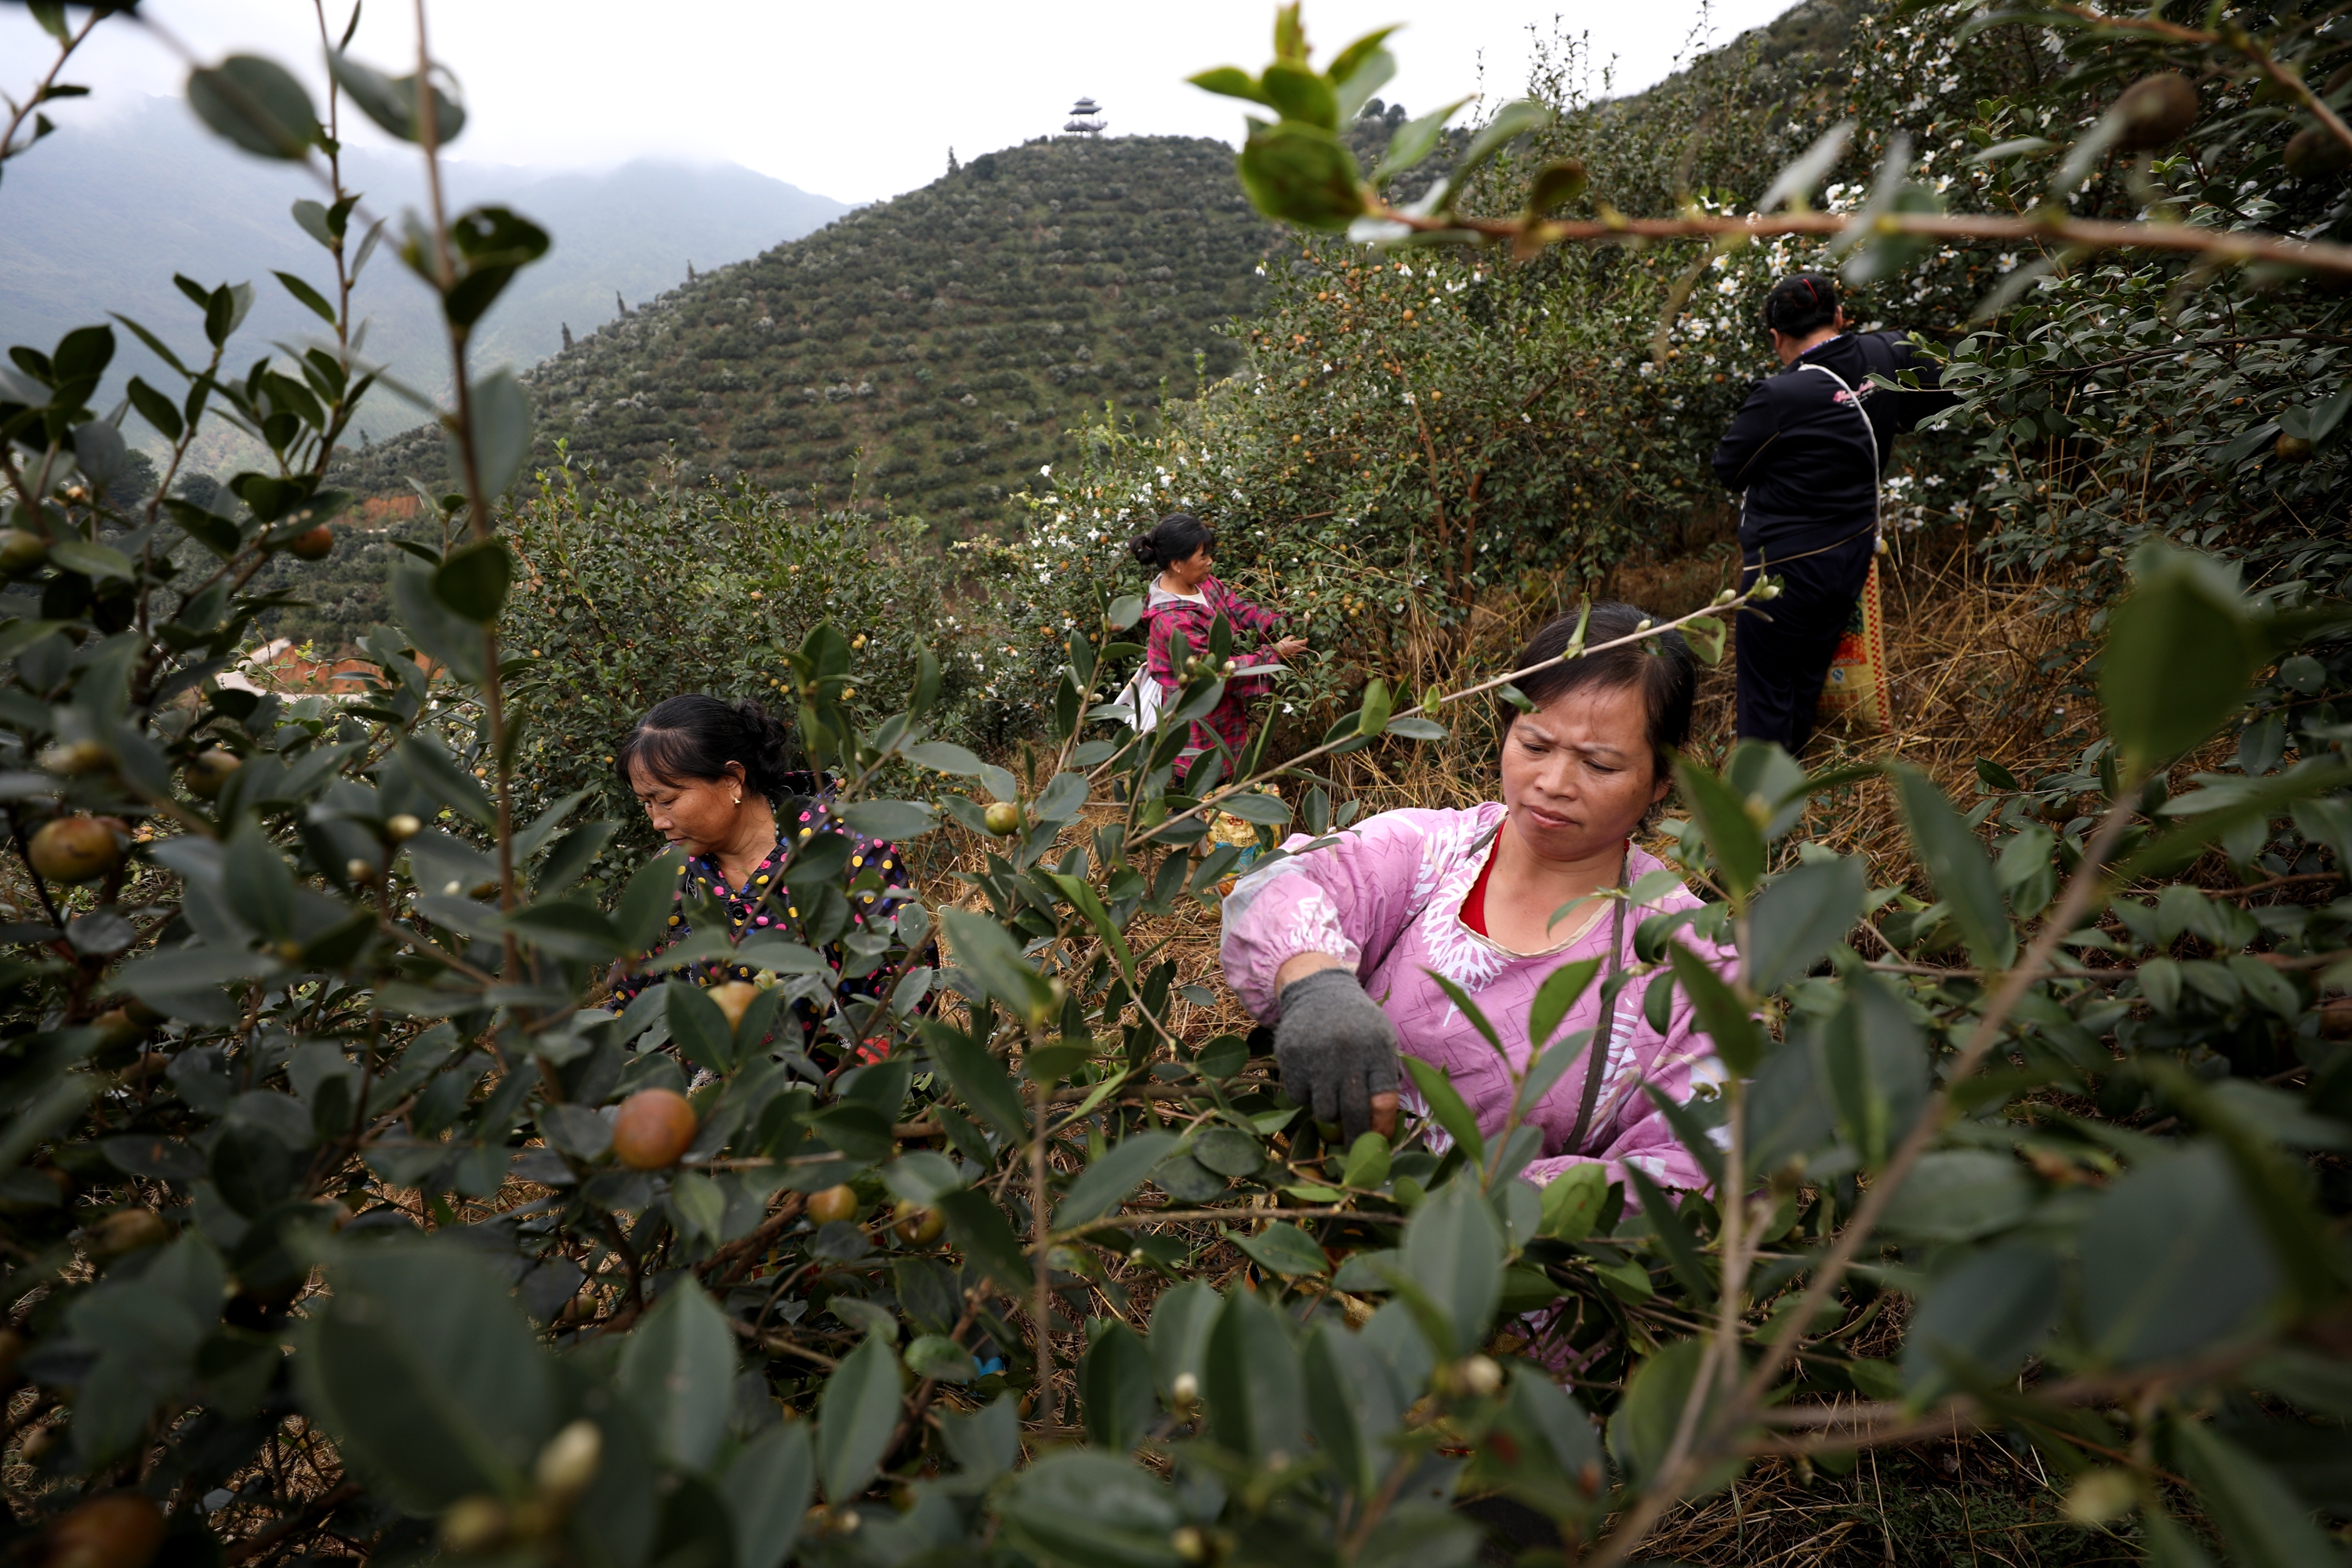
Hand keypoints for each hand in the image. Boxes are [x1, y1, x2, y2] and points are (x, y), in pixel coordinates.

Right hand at [1271, 636, 1308, 659]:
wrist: (1275, 653)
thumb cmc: (1280, 645)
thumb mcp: (1285, 639)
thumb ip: (1291, 637)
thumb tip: (1295, 636)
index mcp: (1294, 644)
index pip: (1304, 642)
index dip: (1306, 640)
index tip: (1306, 638)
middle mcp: (1296, 650)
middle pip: (1305, 648)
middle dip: (1305, 645)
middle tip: (1302, 643)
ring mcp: (1294, 654)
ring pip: (1301, 651)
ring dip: (1300, 649)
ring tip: (1296, 646)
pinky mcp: (1292, 657)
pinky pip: (1296, 654)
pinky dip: (1296, 651)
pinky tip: (1292, 650)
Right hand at [1273, 966, 1399, 1141]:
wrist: (1318, 991)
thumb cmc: (1357, 1023)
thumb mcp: (1382, 1039)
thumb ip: (1387, 1075)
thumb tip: (1385, 1122)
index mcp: (1377, 1049)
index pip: (1383, 1101)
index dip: (1382, 1127)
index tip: (1379, 1139)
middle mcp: (1347, 1053)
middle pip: (1353, 1113)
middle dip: (1355, 1135)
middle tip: (1354, 1144)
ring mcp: (1316, 1056)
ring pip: (1324, 1111)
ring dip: (1329, 1113)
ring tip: (1331, 1096)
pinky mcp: (1290, 1058)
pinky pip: (1299, 1098)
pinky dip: (1306, 1097)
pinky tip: (1312, 1078)